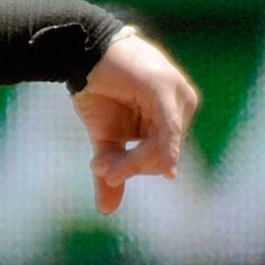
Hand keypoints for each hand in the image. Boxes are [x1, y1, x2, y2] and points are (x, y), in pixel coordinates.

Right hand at [73, 33, 198, 214]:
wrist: (81, 53)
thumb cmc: (97, 91)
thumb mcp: (105, 139)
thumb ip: (112, 171)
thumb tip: (107, 211)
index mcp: (175, 116)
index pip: (163, 158)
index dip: (133, 169)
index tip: (102, 173)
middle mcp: (184, 104)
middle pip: (163, 156)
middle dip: (130, 167)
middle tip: (98, 169)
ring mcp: (177, 94)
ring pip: (162, 148)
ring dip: (131, 163)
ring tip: (100, 164)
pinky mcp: (165, 88)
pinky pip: (168, 130)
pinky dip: (162, 151)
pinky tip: (163, 168)